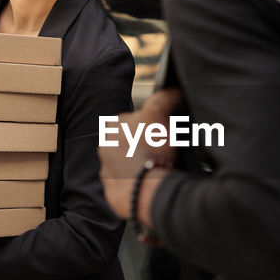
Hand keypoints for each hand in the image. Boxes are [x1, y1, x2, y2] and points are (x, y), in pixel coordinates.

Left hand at [98, 87, 181, 218]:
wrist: (148, 189)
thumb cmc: (153, 150)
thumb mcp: (159, 114)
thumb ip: (163, 98)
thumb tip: (173, 91)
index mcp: (114, 125)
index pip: (133, 119)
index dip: (150, 124)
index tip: (162, 132)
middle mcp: (105, 145)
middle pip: (127, 140)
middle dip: (141, 143)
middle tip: (161, 150)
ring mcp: (108, 169)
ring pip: (125, 161)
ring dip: (137, 162)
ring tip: (156, 168)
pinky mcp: (112, 189)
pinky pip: (124, 181)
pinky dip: (134, 180)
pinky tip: (148, 181)